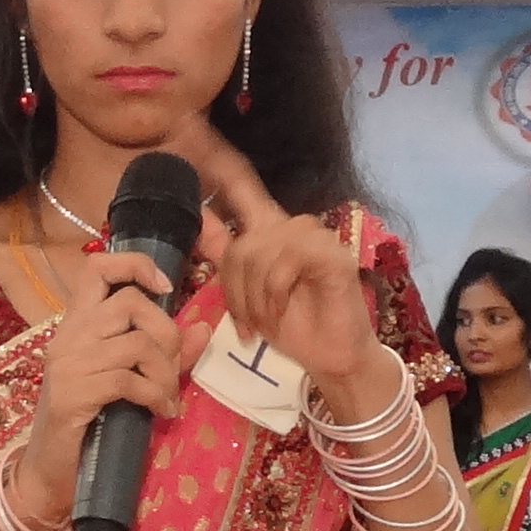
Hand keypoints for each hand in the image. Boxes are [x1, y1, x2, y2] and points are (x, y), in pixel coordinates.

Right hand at [23, 237, 191, 507]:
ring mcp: (68, 365)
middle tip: (171, 369)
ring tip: (167, 397)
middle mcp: (68, 337)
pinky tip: (161, 412)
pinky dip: (154, 395)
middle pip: (130, 303)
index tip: (165, 288)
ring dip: (164, 373)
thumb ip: (165, 355)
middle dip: (166, 334)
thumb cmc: (90, 425)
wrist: (51, 474)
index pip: (97, 268)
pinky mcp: (73, 395)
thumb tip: (203, 329)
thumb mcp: (130, 382)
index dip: (135, 265)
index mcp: (77, 325)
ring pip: (136, 343)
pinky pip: (128, 379)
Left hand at [194, 146, 389, 411]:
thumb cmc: (292, 327)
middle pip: (242, 243)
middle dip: (236, 291)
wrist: (331, 358)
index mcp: (274, 231)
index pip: (244, 194)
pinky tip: (280, 314)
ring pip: (260, 252)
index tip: (195, 172)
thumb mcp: (248, 292)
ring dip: (255, 297)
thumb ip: (228, 257)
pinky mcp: (335, 255)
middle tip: (246, 324)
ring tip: (264, 323)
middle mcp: (296, 227)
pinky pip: (287, 261)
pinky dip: (276, 293)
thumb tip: (200, 216)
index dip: (221, 180)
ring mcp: (318, 238)